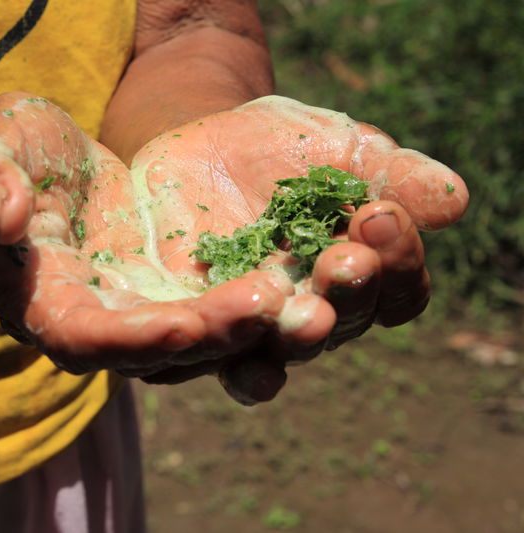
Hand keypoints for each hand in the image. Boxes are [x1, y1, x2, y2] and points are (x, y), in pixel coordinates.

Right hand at [0, 93, 308, 386]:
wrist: (32, 158)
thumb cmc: (2, 153)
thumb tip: (7, 216)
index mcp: (43, 305)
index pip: (85, 340)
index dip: (132, 340)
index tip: (185, 326)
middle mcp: (96, 323)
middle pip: (157, 349)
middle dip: (213, 334)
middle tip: (271, 306)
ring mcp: (138, 308)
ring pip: (200, 337)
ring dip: (251, 328)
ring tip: (305, 299)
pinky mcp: (172, 286)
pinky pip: (218, 301)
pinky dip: (259, 296)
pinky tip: (305, 275)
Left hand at [122, 95, 467, 401]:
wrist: (202, 146)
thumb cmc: (285, 148)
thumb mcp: (338, 148)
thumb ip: (392, 174)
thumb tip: (453, 201)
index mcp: (358, 279)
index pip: (394, 290)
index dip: (395, 261)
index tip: (379, 216)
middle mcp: (310, 315)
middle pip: (338, 327)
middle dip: (343, 296)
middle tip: (342, 262)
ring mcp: (251, 329)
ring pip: (273, 353)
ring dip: (285, 334)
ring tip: (283, 303)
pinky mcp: (193, 327)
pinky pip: (200, 357)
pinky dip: (207, 353)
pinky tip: (205, 339)